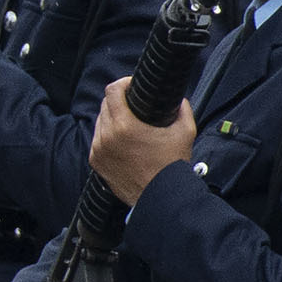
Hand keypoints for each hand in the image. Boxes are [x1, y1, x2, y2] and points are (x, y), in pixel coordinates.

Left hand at [88, 73, 196, 205]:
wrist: (161, 198)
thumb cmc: (172, 166)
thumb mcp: (185, 132)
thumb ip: (182, 109)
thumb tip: (179, 100)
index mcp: (124, 126)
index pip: (112, 91)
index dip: (123, 83)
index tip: (132, 85)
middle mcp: (107, 136)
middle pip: (105, 105)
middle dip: (118, 100)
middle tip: (132, 103)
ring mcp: (98, 150)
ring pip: (99, 122)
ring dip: (111, 117)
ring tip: (128, 122)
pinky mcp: (96, 162)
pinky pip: (97, 140)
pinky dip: (107, 136)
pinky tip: (121, 139)